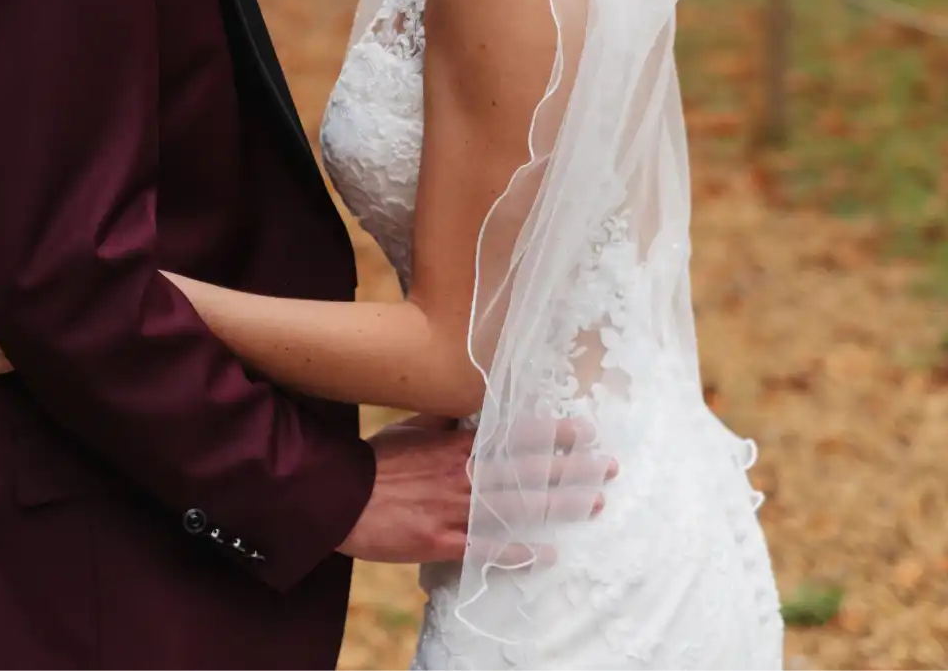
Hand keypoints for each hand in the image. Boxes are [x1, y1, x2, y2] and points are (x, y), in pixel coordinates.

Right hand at [337, 415, 614, 566]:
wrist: (338, 496)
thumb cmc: (375, 459)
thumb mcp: (410, 426)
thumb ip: (443, 416)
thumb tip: (463, 395)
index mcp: (456, 444)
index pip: (514, 434)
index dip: (552, 433)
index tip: (585, 429)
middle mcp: (462, 474)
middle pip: (527, 470)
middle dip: (572, 468)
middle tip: (609, 466)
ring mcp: (454, 510)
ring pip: (516, 507)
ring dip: (559, 505)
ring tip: (594, 503)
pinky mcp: (440, 542)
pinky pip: (486, 548)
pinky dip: (519, 552)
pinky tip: (548, 553)